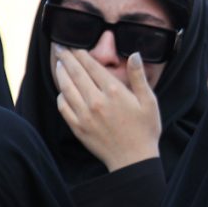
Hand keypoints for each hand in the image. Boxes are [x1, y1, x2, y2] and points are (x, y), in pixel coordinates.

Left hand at [53, 45, 160, 171]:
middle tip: (59, 47)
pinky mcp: (78, 128)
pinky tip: (62, 91)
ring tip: (58, 64)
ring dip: (60, 73)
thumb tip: (135, 54)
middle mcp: (97, 101)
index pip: (92, 66)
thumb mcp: (149, 101)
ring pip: (66, 87)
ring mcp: (85, 115)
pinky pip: (63, 107)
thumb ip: (139, 77)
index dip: (81, 53)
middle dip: (66, 57)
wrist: (133, 160)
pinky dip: (60, 96)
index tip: (74, 45)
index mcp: (114, 91)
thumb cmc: (145, 131)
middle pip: (76, 73)